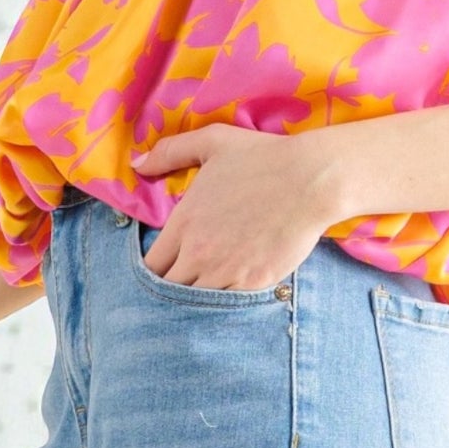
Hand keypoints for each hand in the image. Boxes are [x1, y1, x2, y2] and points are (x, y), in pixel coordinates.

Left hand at [130, 122, 335, 290]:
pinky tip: (229, 293)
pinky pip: (229, 305)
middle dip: (170, 288)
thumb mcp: (211, 142)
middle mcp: (199, 253)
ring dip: (196, 299)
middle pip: (168, 290)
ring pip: (196, 303)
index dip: (152, 270)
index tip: (163, 267)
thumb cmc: (261, 157)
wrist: (310, 180)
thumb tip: (138, 164)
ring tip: (203, 291)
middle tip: (180, 283)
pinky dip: (226, 301)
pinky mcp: (255, 283)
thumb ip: (169, 152)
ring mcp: (227, 272)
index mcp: (184, 223)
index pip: (150, 265)